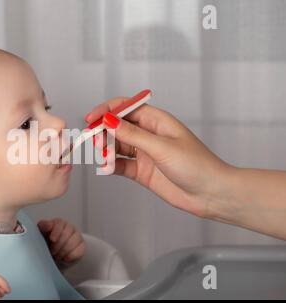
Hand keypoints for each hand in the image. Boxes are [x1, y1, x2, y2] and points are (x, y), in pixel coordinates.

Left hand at [38, 218, 85, 262]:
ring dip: (62, 252)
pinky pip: (78, 251)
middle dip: (57, 245)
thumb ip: (42, 227)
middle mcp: (69, 227)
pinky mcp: (82, 246)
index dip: (56, 232)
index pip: (60, 224)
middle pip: (66, 234)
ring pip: (72, 243)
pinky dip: (69, 256)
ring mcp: (77, 236)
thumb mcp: (41, 234)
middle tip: (51, 252)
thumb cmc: (47, 242)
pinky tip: (64, 258)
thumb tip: (46, 225)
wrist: (55, 253)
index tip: (52, 239)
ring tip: (57, 256)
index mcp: (59, 223)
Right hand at [85, 98, 232, 218]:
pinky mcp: (142, 171)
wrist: (211, 194)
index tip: (91, 119)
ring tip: (103, 157)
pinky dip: (111, 166)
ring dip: (106, 150)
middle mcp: (149, 135)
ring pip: (117, 146)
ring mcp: (145, 153)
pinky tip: (107, 168)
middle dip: (103, 132)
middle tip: (95, 142)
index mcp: (156, 121)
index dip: (106, 110)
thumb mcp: (162, 147)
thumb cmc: (197, 165)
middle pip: (117, 127)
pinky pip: (120, 165)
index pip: (125, 108)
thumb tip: (109, 121)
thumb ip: (133, 135)